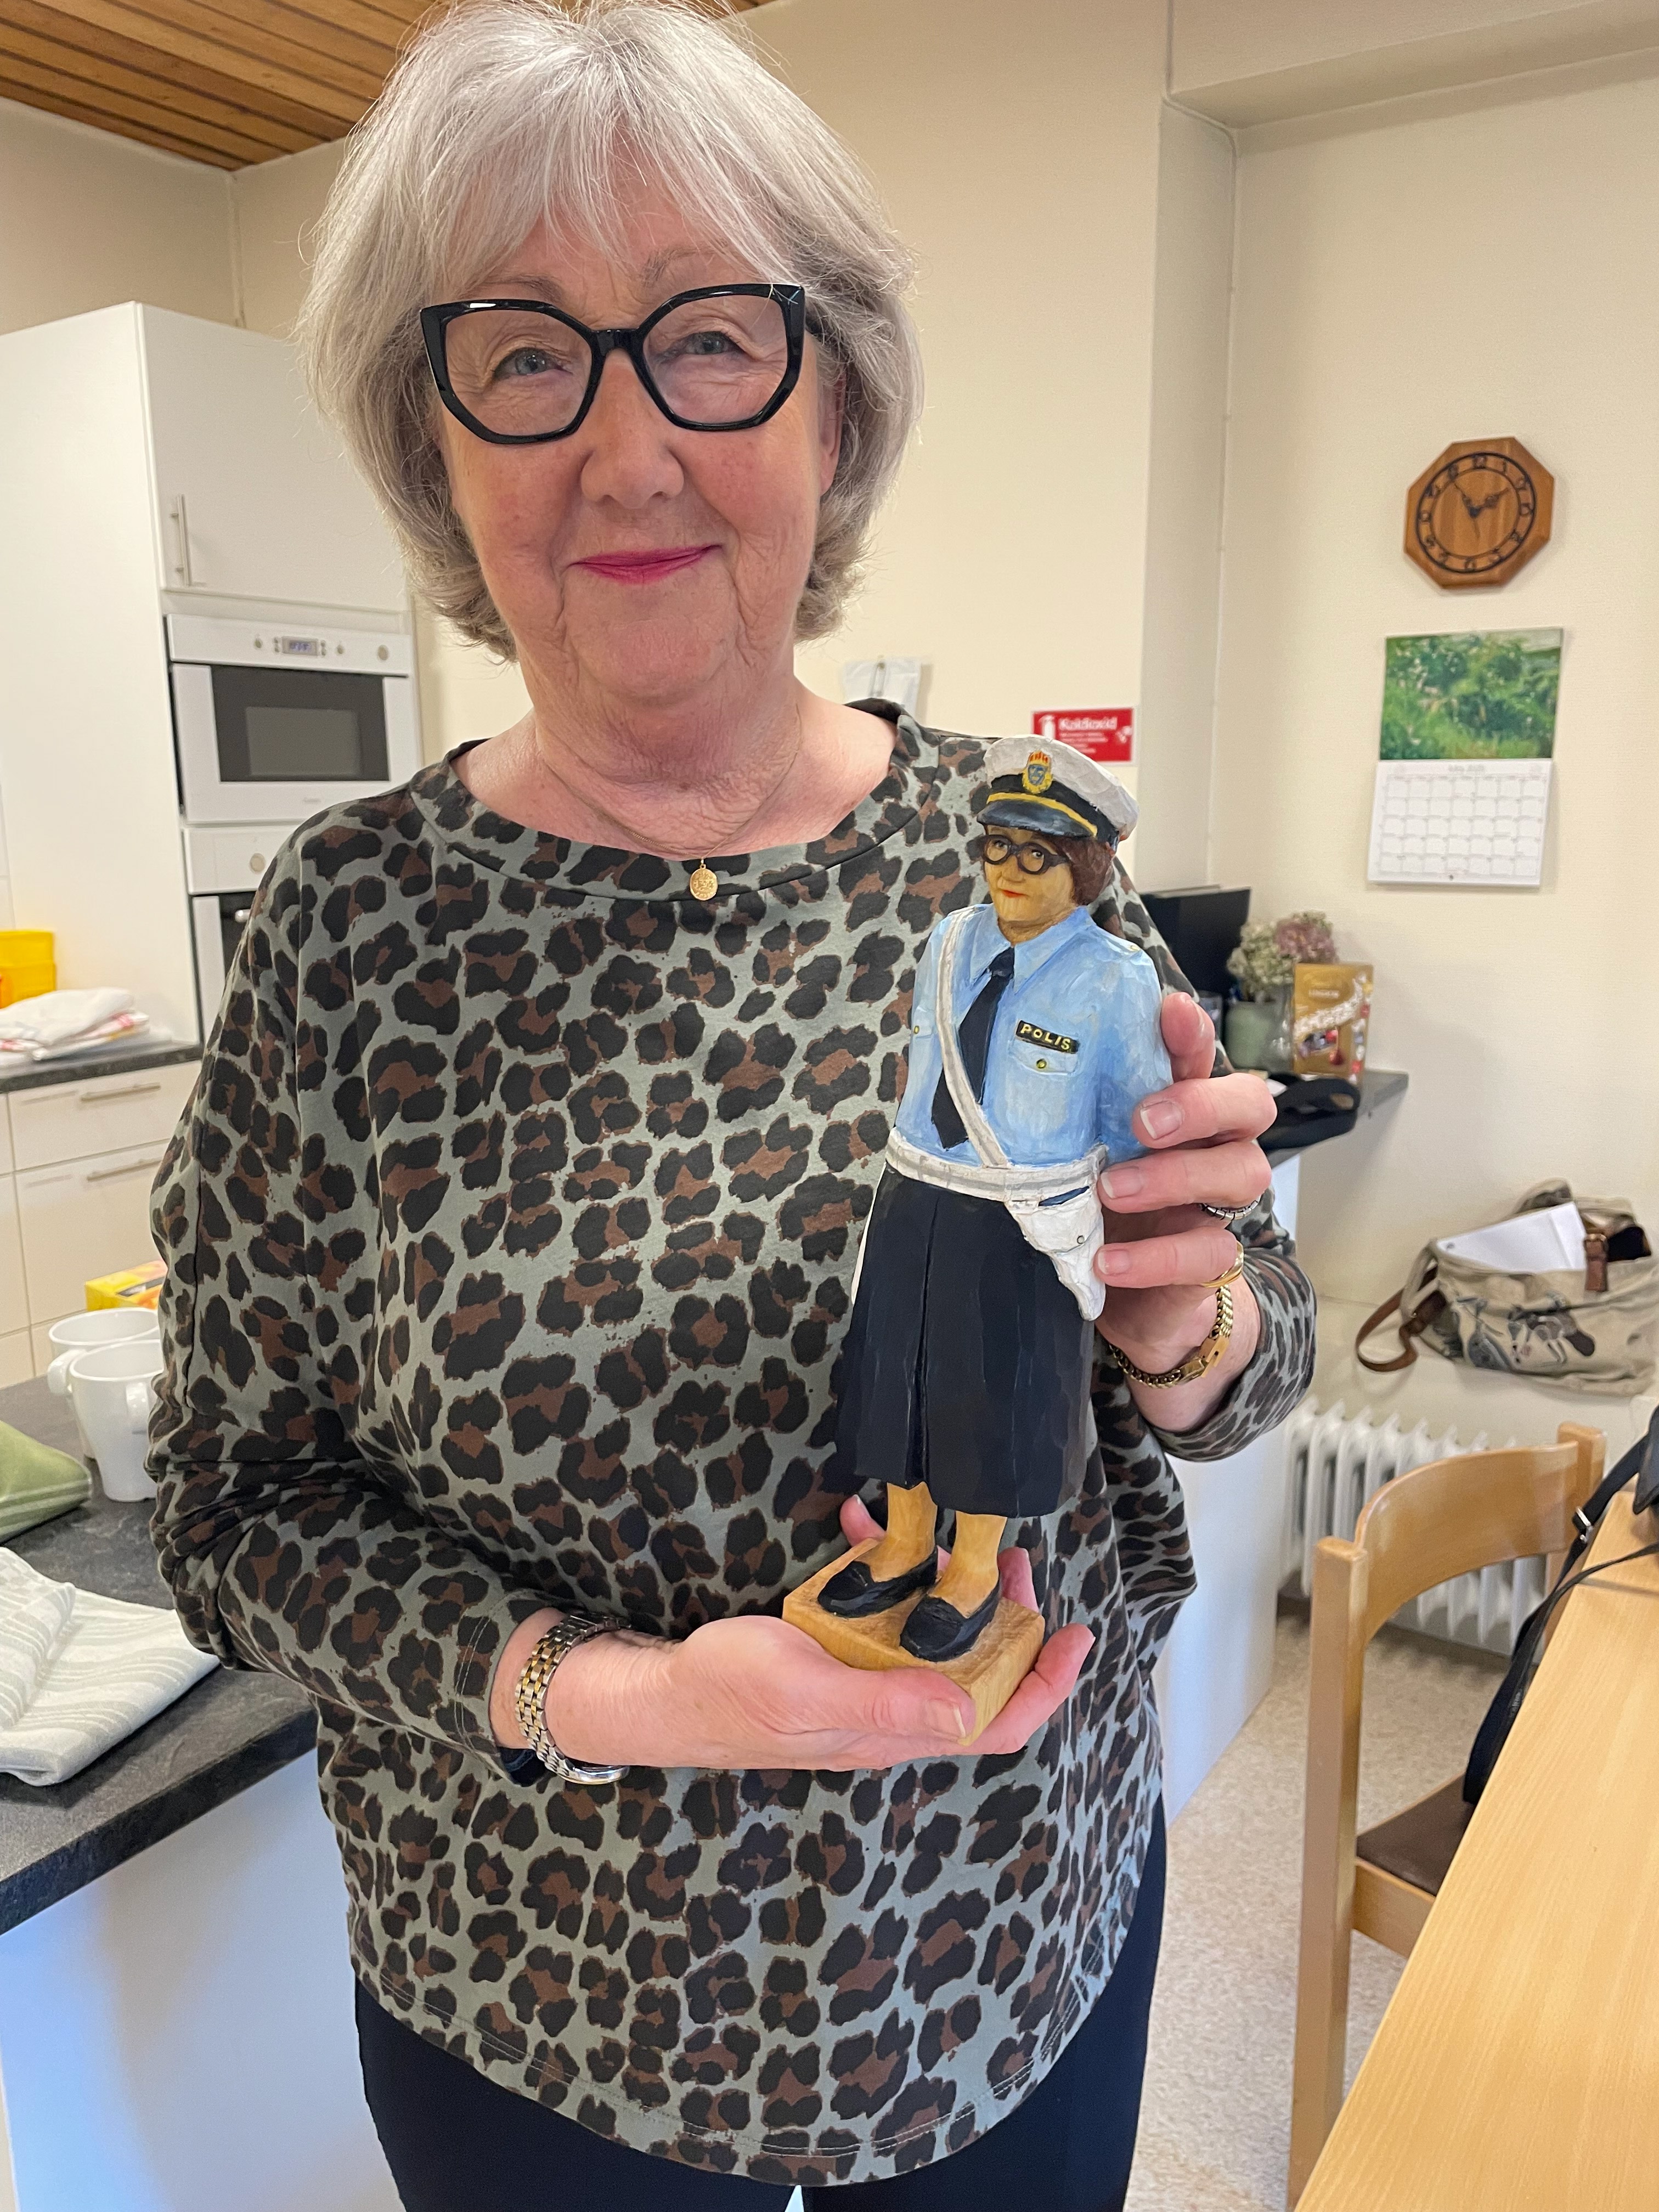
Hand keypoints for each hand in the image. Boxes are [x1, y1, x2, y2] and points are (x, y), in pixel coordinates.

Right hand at [533, 1497, 1093, 1769]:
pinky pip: (883, 1612)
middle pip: (979, 1672)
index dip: (1048, 1684)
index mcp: (896, 1729)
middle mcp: (895, 1709)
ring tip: (950, 1537)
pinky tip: (864, 1530)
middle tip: (1010, 1560)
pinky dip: (884, 1570)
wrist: (668, 1693)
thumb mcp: (805, 1692)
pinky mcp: (841, 1652)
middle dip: (1007, 1617)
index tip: (1077, 1633)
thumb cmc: (731, 1696)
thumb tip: (967, 1709)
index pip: (1000, 1722)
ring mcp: (869, 1680)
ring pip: (937, 1638)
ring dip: (951, 1587)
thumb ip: (887, 1701)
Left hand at [1094, 991, 1271, 1416]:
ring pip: (1243, 1172)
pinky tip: (1109, 1262)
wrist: (1116, 1298)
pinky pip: (1210, 1253)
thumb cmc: (1093, 1206)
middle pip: (1249, 1104)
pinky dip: (1157, 1257)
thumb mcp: (1076, 1157)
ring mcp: (1217, 1203)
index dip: (1193, 1032)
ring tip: (1112, 1191)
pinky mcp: (1212, 1261)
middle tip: (1142, 1122)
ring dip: (1176, 1177)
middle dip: (1200, 1105)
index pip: (1199, 1056)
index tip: (1171, 1011)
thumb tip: (999, 1075)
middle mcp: (1210, 1145)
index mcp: (1176, 1106)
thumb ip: (1066, 1121)